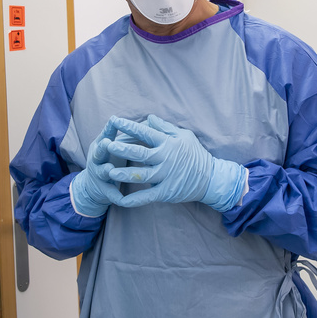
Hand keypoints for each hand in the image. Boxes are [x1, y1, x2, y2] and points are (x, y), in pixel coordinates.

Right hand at [68, 118, 127, 216]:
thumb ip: (129, 135)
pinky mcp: (104, 191)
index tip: (114, 120)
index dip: (109, 128)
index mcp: (101, 146)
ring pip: (103, 172)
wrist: (97, 185)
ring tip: (110, 169)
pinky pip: (111, 194)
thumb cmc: (111, 158)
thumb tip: (148, 119)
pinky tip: (123, 199)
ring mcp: (99, 175)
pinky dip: (116, 196)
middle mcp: (97, 159)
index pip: (105, 134)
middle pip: (99, 152)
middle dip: (102, 147)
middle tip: (107, 142)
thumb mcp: (115, 146)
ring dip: (107, 170)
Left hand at [103, 115, 245, 211]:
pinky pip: (146, 196)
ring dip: (123, 173)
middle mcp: (165, 159)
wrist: (211, 178)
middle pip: (139, 154)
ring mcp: (165, 176)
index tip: (114, 121)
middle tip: (106, 145)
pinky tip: (119, 199)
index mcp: (168, 143)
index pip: (145, 133)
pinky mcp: (165, 192)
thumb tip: (148, 118)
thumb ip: (165, 127)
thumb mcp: (184, 135)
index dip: (129, 126)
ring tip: (108, 171)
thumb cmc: (196, 154)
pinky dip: (132, 199)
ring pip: (140, 175)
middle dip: (122, 149)